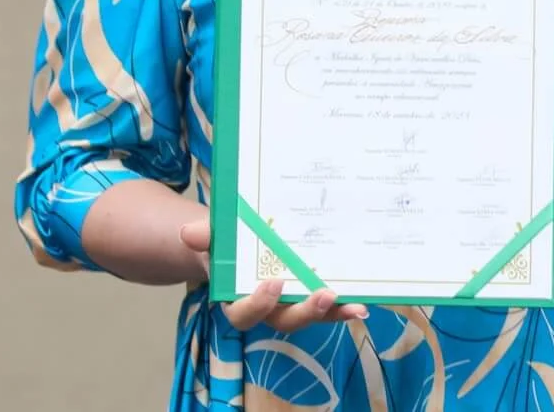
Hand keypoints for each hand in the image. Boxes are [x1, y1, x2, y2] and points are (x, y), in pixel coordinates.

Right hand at [178, 218, 366, 331]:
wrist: (241, 238)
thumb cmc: (226, 241)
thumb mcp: (214, 235)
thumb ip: (206, 235)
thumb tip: (188, 231)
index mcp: (238, 299)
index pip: (244, 314)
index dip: (258, 304)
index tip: (273, 284)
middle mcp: (268, 309)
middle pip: (286, 321)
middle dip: (307, 312)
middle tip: (326, 295)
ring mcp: (293, 304)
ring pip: (313, 316)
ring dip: (335, 313)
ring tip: (357, 306)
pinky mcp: (312, 295)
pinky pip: (330, 304)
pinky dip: (346, 303)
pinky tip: (365, 297)